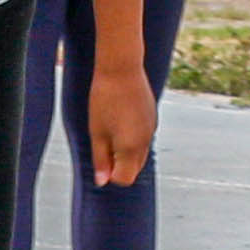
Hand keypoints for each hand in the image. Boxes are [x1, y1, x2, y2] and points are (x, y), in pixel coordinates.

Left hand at [86, 50, 157, 189]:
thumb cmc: (105, 99)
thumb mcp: (96, 132)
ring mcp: (152, 128)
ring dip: (125, 150)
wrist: (122, 68)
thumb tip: (102, 181)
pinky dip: (132, 137)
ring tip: (110, 128)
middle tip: (102, 146)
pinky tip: (120, 118)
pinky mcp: (153, 117)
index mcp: (131, 147)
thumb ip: (101, 159)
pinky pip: (143, 137)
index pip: (125, 179)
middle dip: (119, 165)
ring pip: (140, 152)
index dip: (110, 175)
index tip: (100, 159)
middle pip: (135, 168)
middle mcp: (146, 141)